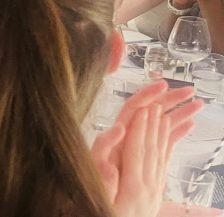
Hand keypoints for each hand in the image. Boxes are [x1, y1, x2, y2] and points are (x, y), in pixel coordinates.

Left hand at [91, 82, 200, 216]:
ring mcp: (135, 146)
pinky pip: (162, 140)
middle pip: (150, 112)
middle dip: (169, 99)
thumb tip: (118, 127)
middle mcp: (126, 138)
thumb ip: (103, 147)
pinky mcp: (143, 157)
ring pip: (159, 125)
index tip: (163, 86)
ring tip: (198, 104)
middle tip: (189, 90)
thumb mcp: (94, 167)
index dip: (147, 95)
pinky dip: (176, 131)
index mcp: (116, 138)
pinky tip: (190, 124)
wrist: (92, 204)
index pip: (133, 110)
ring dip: (177, 113)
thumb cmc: (92, 186)